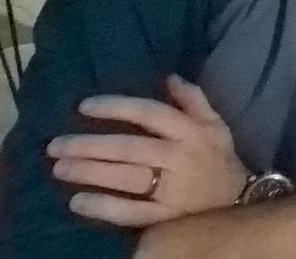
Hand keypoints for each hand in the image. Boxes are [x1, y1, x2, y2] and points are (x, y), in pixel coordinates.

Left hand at [49, 75, 249, 226]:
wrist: (239, 203)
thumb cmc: (219, 159)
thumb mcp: (215, 124)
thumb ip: (193, 100)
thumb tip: (168, 77)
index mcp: (190, 131)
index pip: (149, 113)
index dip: (116, 108)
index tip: (84, 107)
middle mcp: (179, 158)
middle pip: (129, 148)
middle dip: (90, 145)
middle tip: (56, 145)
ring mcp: (172, 189)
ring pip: (125, 178)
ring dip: (90, 172)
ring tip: (60, 168)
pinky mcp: (165, 217)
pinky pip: (130, 212)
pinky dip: (104, 207)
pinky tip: (78, 201)